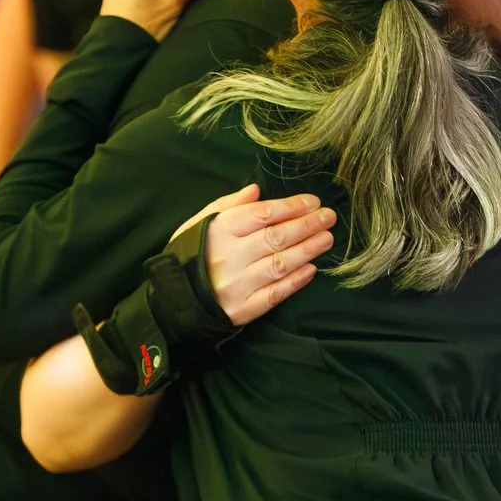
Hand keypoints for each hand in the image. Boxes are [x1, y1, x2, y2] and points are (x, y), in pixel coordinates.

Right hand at [178, 185, 335, 328]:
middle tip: (329, 218)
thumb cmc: (190, 254)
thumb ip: (228, 205)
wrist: (171, 299)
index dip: (291, 207)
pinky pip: (275, 294)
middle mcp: (229, 256)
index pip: (263, 214)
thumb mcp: (200, 223)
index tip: (313, 202)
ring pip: (280, 264)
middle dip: (307, 225)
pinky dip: (296, 281)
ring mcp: (237, 285)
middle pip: (277, 237)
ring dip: (308, 250)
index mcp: (219, 230)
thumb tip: (257, 190)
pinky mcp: (242, 309)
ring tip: (327, 239)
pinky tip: (312, 269)